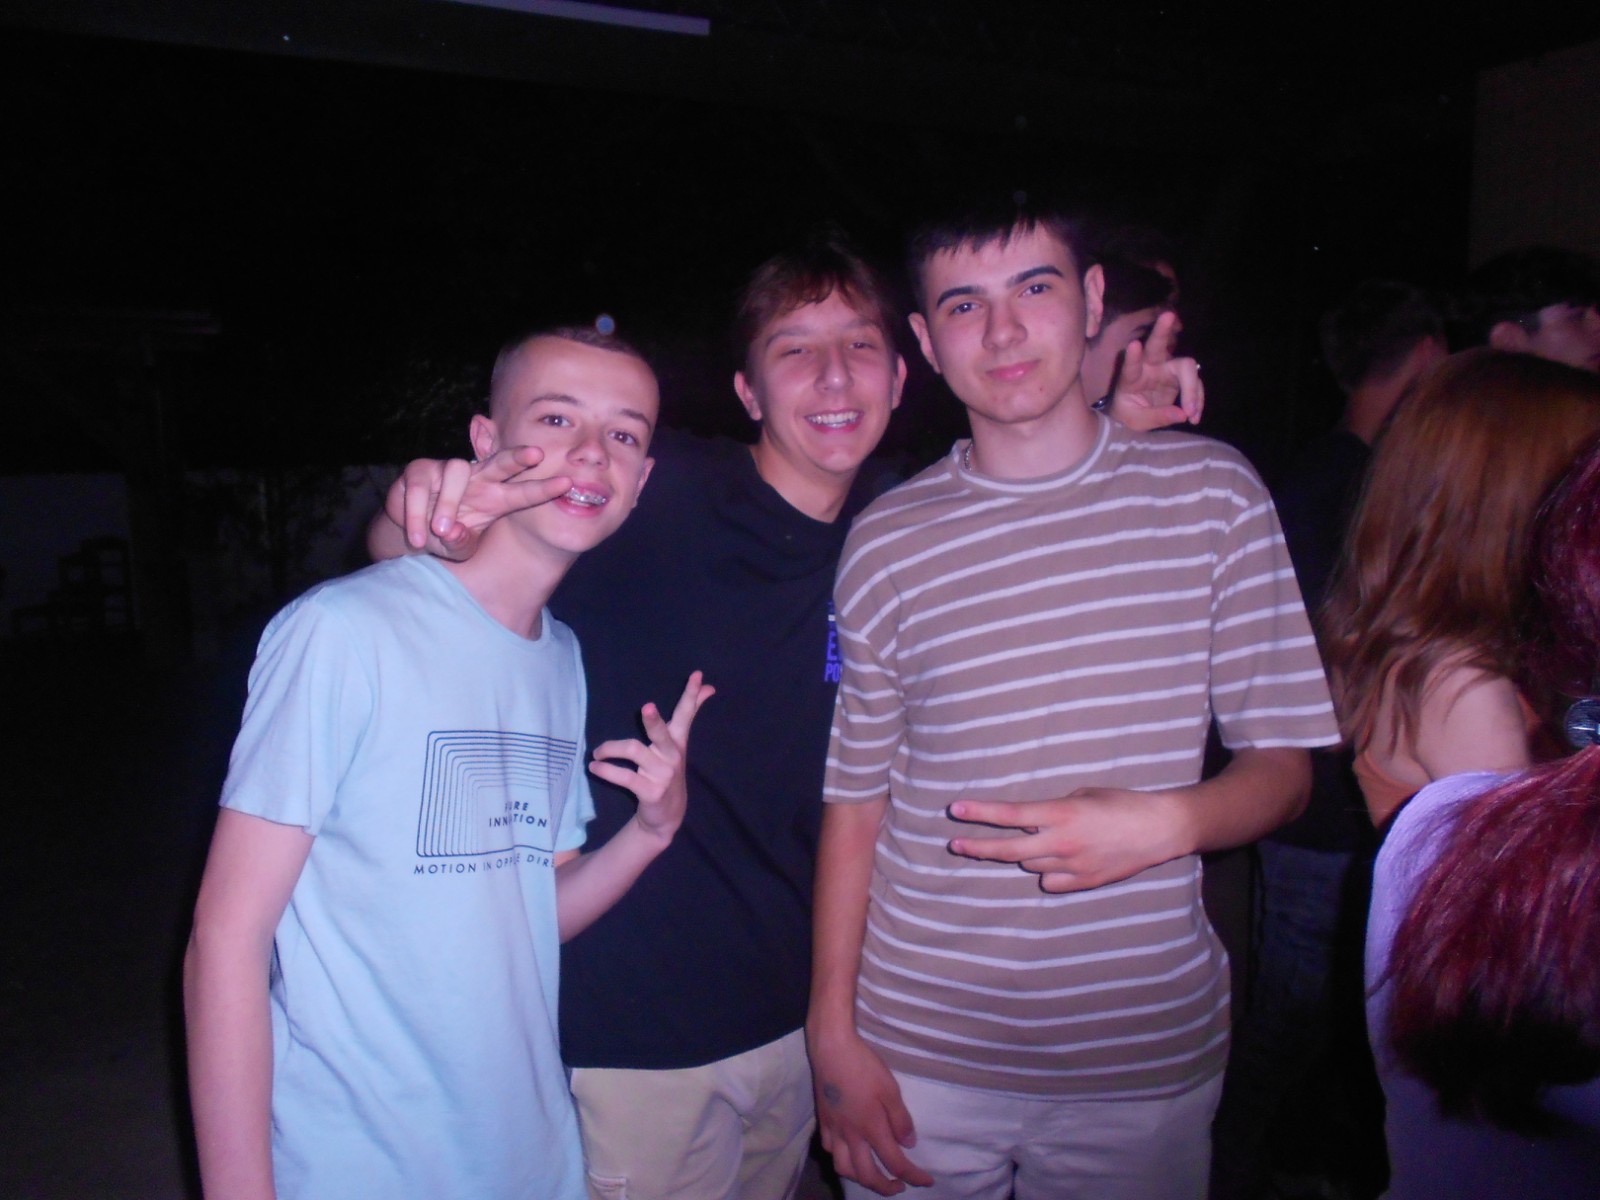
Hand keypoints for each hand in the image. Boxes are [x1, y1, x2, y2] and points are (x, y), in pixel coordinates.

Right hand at [384, 447, 573, 559]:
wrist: (413, 532)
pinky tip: (418, 535)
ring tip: (440, 530)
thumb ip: (459, 543)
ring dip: (447, 503)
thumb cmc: (445, 537)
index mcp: (495, 499)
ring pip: (456, 472)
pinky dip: (417, 513)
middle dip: (518, 456)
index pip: (523, 492)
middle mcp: (477, 480)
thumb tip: (453, 531)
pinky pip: (420, 487)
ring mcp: (448, 471)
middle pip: (500, 462)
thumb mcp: (457, 548)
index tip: (567, 484)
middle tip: (536, 454)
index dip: (543, 488)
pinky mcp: (420, 471)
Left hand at [588, 672, 714, 842]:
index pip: (686, 714)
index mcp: (677, 742)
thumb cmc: (666, 773)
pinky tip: (595, 767)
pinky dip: (606, 770)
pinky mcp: (650, 791)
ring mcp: (662, 774)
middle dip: (654, 721)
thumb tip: (709, 687)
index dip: (692, 695)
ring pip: (634, 751)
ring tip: (596, 752)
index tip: (697, 675)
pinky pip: (624, 777)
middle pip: (662, 733)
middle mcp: (672, 756)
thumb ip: (688, 717)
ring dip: (610, 748)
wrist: (665, 816)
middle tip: (646, 707)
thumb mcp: (677, 746)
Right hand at [808, 1029, 932, 1194]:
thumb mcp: (890, 1089)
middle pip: (867, 1176)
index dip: (914, 1176)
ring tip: (873, 1174)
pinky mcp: (823, 1121)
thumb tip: (909, 1144)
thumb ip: (900, 1119)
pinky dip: (842, 1158)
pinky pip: (830, 1151)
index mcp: (872, 1128)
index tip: (927, 1181)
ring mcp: (834, 1130)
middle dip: (885, 1188)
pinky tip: (849, 1151)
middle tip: (899, 1186)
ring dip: (861, 1178)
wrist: (831, 1049)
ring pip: (844, 1169)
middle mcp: (851, 1135)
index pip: (895, 1163)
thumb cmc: (864, 1066)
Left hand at [947, 787, 1185, 891]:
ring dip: (1026, 853)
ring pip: (1030, 865)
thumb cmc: (1122, 804)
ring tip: (1044, 840)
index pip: (1010, 815)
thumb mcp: (1083, 795)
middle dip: (977, 847)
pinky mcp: (1084, 883)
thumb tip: (1030, 825)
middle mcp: (1061, 843)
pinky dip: (1048, 871)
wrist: (1160, 830)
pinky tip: (1060, 860)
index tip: (955, 810)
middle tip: (955, 844)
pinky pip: (1051, 881)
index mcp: (1061, 815)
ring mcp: (1072, 866)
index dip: (980, 813)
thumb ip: (1052, 812)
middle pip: (1008, 851)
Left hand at [1106, 311, 1203, 431]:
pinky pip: (1195, 383)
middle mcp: (1149, 367)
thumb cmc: (1129, 414)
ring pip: (1186, 365)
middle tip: (1168, 315)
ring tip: (1191, 414)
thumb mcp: (1136, 421)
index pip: (1131, 366)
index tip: (1134, 345)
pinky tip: (1194, 415)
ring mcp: (1167, 369)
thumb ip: (1157, 417)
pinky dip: (1197, 399)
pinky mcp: (1180, 377)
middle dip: (1162, 330)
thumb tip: (1183, 414)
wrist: (1136, 416)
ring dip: (1192, 389)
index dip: (1133, 356)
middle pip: (1157, 346)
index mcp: (1131, 377)